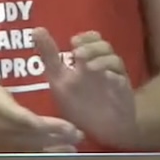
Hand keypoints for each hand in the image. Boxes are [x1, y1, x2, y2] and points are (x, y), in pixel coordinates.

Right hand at [0, 23, 83, 152]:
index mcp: (4, 111)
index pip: (30, 121)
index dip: (50, 126)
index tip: (69, 126)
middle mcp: (9, 130)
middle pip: (38, 137)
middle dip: (60, 137)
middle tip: (80, 134)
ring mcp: (9, 143)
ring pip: (36, 148)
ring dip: (56, 147)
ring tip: (76, 145)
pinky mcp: (9, 149)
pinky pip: (30, 154)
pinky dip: (46, 154)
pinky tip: (61, 152)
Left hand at [33, 28, 138, 148]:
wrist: (98, 130)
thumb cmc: (79, 102)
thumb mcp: (59, 78)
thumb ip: (49, 54)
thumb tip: (36, 29)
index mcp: (89, 60)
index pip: (93, 39)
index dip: (86, 36)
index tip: (73, 41)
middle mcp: (104, 66)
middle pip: (105, 47)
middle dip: (92, 47)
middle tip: (78, 54)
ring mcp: (115, 78)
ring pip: (115, 60)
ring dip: (102, 60)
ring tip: (87, 66)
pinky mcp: (122, 93)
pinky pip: (122, 80)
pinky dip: (114, 76)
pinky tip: (105, 77)